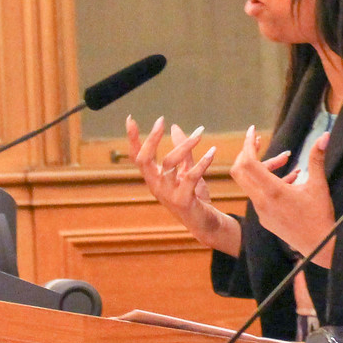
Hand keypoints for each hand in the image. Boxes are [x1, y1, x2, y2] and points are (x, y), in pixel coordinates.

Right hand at [126, 115, 239, 254]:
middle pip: (144, 160)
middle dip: (150, 139)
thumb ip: (181, 151)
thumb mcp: (186, 170)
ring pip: (169, 163)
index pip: (138, 156)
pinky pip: (191, 176)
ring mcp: (167, 194)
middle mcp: (156, 185)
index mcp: (154, 178)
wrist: (205, 223)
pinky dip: (202, 163)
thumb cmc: (193, 196)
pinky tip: (212, 152)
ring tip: (200, 133)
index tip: (130, 119)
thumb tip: (174, 126)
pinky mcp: (183, 200)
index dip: (133, 139)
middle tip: (160, 121)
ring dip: (185, 146)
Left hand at [228, 125, 339, 263]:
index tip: (252, 131)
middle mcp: (261, 201)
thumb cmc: (320, 216)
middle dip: (246, 153)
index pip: (248, 163)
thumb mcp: (319, 185)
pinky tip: (288, 179)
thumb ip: (317, 158)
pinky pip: (258, 195)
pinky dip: (266, 182)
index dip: (247, 144)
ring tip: (285, 158)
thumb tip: (325, 135)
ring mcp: (260, 211)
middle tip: (257, 140)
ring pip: (250, 183)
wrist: (319, 247)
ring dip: (261, 167)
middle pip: (239, 171)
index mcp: (273, 191)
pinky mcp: (263, 219)